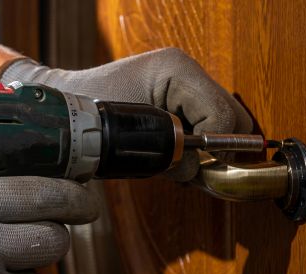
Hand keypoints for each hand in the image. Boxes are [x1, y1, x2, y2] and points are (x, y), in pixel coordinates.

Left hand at [0, 48, 253, 180]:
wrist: (68, 108)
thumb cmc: (89, 117)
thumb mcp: (129, 138)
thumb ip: (169, 155)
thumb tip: (197, 171)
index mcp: (177, 70)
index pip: (221, 117)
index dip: (213, 149)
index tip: (191, 167)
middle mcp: (188, 72)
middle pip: (236, 119)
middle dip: (220, 149)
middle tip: (193, 170)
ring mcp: (188, 84)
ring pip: (229, 125)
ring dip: (212, 149)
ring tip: (182, 164)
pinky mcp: (184, 99)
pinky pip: (212, 126)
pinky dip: (203, 146)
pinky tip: (178, 156)